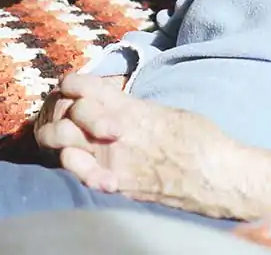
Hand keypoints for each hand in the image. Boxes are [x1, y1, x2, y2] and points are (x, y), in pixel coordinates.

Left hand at [37, 74, 270, 219]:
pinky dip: (73, 168)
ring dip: (58, 140)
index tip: (73, 87)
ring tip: (67, 140)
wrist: (212, 174)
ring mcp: (110, 161)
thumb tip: (117, 103)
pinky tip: (80, 166)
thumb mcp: (163, 109)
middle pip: (65, 114)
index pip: (81, 86)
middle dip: (60, 112)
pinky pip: (78, 176)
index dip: (71, 84)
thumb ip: (133, 106)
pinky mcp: (113, 186)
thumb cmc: (197, 137)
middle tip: (67, 115)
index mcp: (127, 107)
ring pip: (63, 146)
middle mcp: (113, 132)